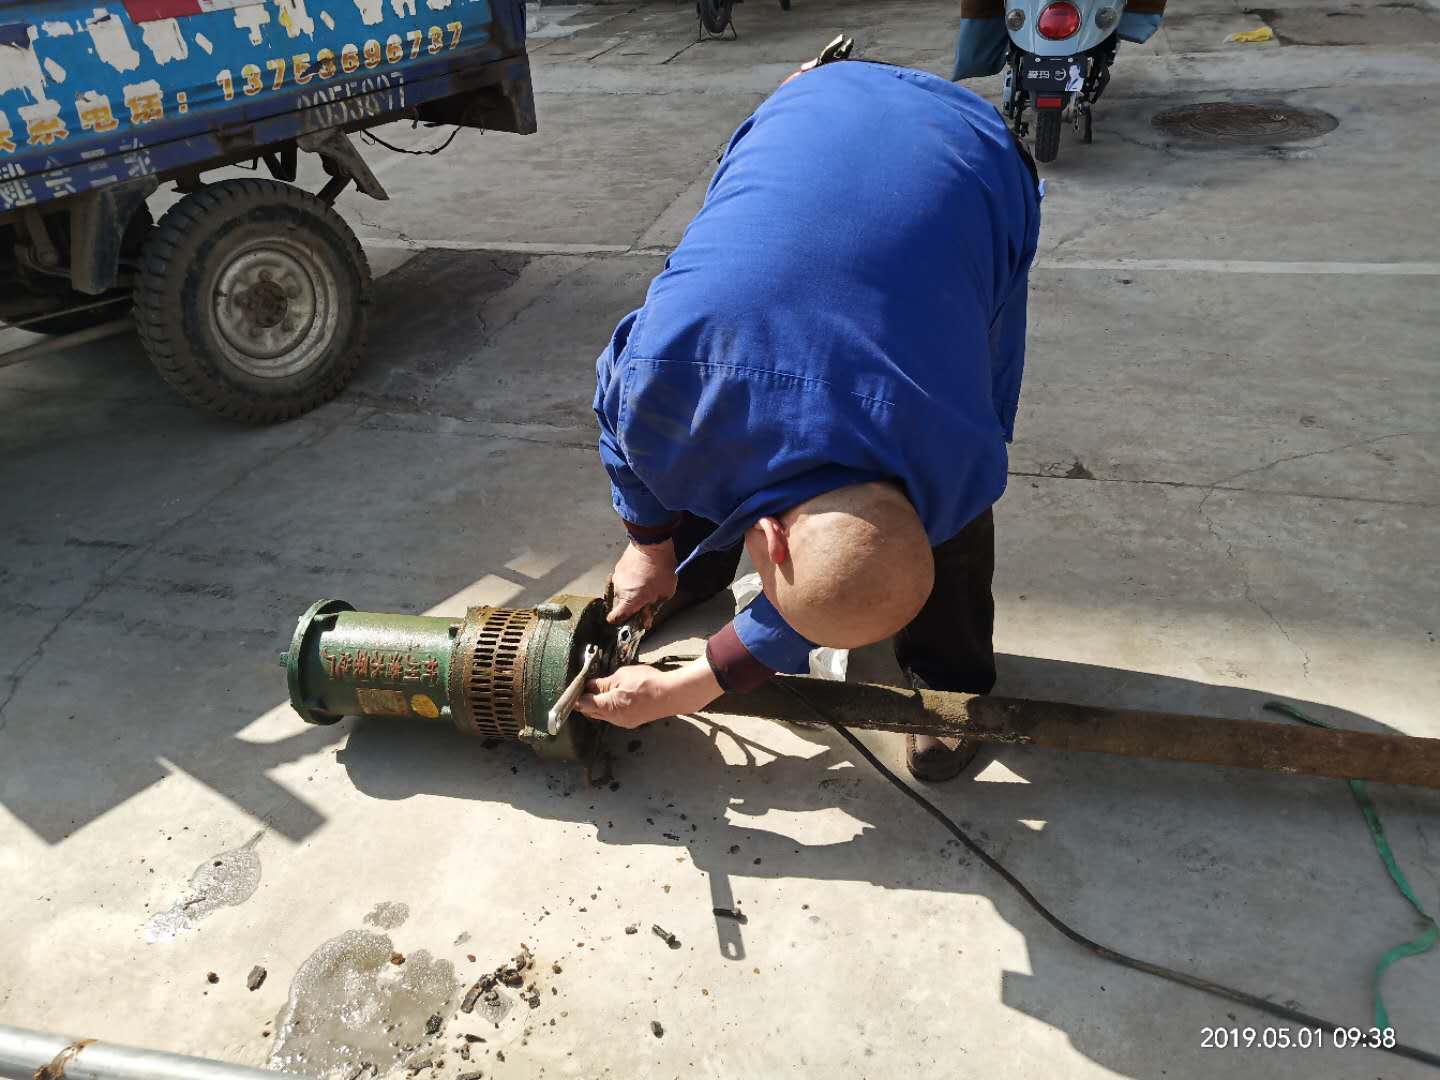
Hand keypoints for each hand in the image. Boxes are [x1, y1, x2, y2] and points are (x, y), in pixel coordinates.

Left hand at [576, 657, 722, 728]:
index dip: (576, 696)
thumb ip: (603, 683)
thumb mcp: (622, 676)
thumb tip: (590, 686)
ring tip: (600, 689)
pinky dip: (608, 707)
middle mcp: (614, 719)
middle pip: (591, 712)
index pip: (583, 704)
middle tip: (584, 686)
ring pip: (602, 715)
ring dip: (597, 704)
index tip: (573, 688)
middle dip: (585, 700)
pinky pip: (613, 716)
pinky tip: (613, 696)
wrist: (672, 694)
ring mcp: (623, 722)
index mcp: (609, 706)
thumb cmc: (648, 682)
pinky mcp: (631, 722)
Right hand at [608, 540, 677, 624]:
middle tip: (647, 599)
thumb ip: (653, 608)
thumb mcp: (665, 593)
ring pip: (622, 590)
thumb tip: (646, 619)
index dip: (621, 621)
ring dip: (631, 590)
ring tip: (647, 583)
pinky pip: (623, 578)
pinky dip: (631, 579)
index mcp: (629, 601)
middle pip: (621, 604)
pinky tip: (643, 574)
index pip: (615, 618)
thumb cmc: (661, 570)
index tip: (630, 620)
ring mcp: (617, 577)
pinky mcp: (618, 566)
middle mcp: (619, 590)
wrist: (652, 543)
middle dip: (632, 604)